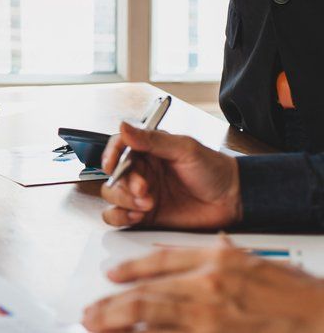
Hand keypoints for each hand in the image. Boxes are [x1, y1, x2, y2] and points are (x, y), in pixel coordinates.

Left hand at [82, 236, 323, 331]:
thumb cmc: (302, 297)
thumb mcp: (258, 263)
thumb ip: (225, 255)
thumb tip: (208, 246)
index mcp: (219, 262)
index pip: (162, 259)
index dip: (131, 268)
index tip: (110, 275)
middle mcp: (210, 288)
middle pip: (147, 293)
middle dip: (112, 303)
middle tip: (91, 311)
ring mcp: (211, 319)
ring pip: (150, 319)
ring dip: (118, 323)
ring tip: (97, 326)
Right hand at [100, 122, 241, 229]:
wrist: (234, 200)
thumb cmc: (215, 170)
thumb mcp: (185, 149)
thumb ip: (152, 140)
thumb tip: (124, 127)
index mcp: (148, 150)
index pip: (118, 147)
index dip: (110, 155)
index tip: (111, 165)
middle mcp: (142, 171)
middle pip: (112, 175)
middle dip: (124, 185)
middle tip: (144, 190)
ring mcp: (141, 194)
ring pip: (111, 196)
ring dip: (123, 201)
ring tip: (146, 205)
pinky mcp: (145, 215)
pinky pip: (118, 216)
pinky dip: (120, 217)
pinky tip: (136, 216)